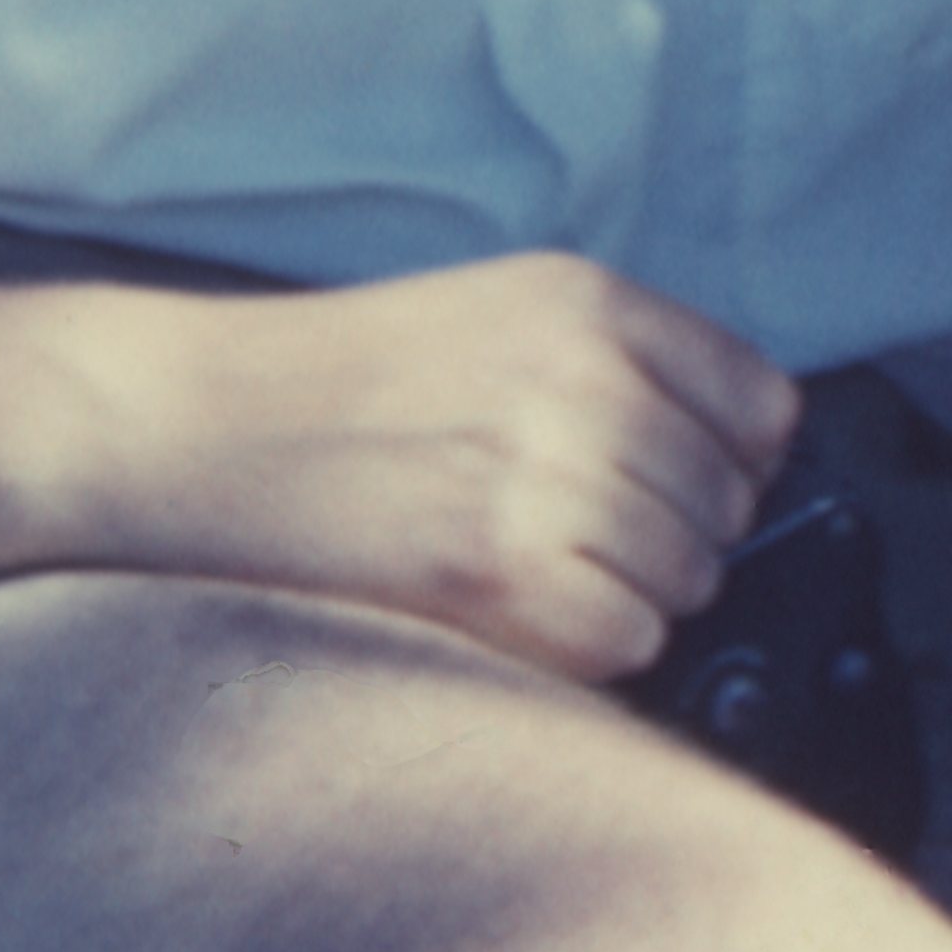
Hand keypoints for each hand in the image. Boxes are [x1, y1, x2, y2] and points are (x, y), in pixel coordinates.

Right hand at [47, 248, 796, 680]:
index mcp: (590, 304)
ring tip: (531, 574)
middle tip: (573, 542)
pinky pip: (624, 639)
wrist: (189, 423)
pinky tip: (512, 613)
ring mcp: (541, 472)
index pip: (762, 405)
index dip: (734, 463)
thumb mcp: (497, 313)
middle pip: (727, 504)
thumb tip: (743, 454)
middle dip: (672, 539)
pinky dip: (586, 648)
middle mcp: (582, 377)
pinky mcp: (492, 567)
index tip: (683, 486)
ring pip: (686, 579)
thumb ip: (621, 362)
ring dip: (628, 597)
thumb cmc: (336, 383)